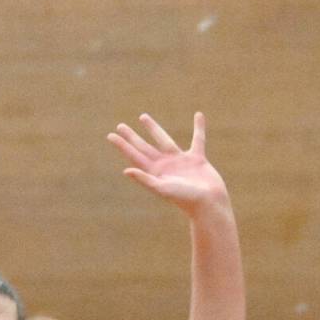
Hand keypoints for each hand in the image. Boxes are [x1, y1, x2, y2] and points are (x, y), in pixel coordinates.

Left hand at [108, 113, 229, 216]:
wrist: (208, 203)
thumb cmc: (185, 198)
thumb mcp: (162, 188)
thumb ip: (145, 180)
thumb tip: (126, 170)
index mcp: (154, 172)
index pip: (135, 156)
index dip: (123, 145)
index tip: (111, 135)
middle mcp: (164, 165)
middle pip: (144, 147)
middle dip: (132, 137)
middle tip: (120, 126)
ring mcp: (180, 161)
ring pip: (164, 140)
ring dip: (153, 128)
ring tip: (142, 117)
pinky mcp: (197, 159)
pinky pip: (197, 139)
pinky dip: (199, 128)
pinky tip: (198, 115)